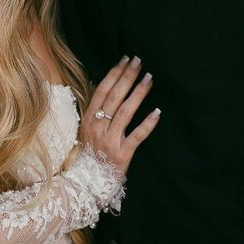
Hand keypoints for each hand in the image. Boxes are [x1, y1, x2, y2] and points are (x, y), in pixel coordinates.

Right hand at [79, 55, 160, 175]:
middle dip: (128, 77)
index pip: (102, 91)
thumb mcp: (86, 129)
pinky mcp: (122, 153)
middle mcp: (98, 127)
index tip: (125, 60)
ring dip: (138, 93)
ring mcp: (109, 140)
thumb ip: (94, 108)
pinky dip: (147, 124)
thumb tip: (100, 83)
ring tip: (149, 78)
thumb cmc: (89, 154)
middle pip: (114, 97)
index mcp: (89, 119)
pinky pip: (137, 136)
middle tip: (139, 62)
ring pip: (126, 112)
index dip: (114, 74)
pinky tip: (157, 112)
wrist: (86, 183)